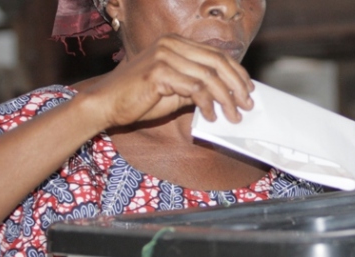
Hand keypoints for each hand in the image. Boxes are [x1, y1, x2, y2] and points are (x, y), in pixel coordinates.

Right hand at [78, 34, 254, 128]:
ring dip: (226, 100)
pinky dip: (207, 104)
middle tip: (247, 105)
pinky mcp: (159, 72)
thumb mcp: (174, 89)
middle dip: (237, 86)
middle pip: (217, 62)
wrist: (106, 104)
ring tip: (233, 116)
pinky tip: (211, 116)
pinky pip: (194, 89)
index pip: (216, 54)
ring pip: (209, 77)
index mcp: (175, 42)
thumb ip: (196, 87)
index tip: (247, 90)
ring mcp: (165, 56)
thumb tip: (224, 96)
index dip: (236, 73)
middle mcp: (171, 44)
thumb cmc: (138, 98)